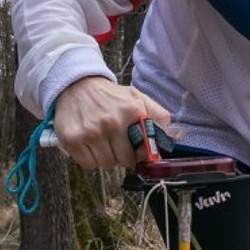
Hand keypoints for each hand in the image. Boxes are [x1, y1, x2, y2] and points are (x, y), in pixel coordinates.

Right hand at [51, 77, 173, 168]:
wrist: (77, 85)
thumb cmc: (110, 96)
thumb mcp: (138, 98)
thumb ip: (158, 116)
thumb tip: (176, 136)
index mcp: (132, 112)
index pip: (144, 151)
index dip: (141, 154)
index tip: (137, 150)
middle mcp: (111, 123)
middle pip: (124, 160)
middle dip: (123, 155)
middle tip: (117, 142)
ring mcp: (91, 132)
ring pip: (106, 164)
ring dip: (106, 157)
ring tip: (103, 140)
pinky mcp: (73, 140)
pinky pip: (88, 164)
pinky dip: (91, 159)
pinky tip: (90, 143)